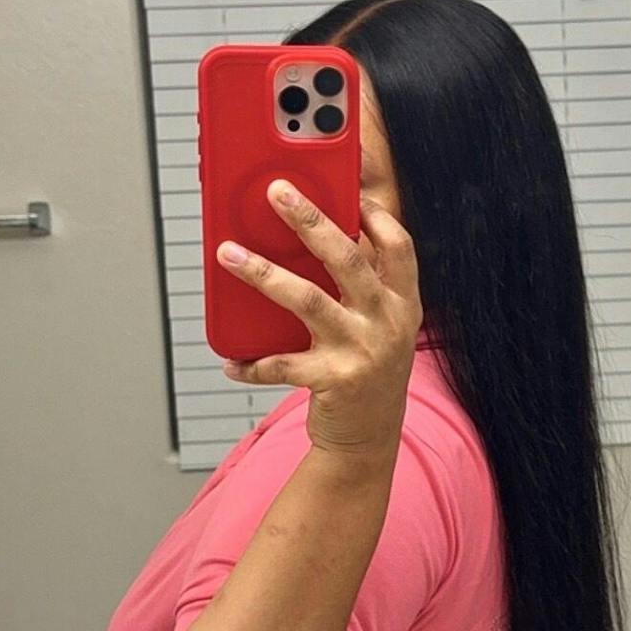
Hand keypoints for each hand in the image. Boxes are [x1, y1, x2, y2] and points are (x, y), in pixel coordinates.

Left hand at [216, 179, 422, 460]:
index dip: (374, 215)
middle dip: (309, 219)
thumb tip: (315, 239)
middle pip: (346, 258)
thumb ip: (361, 288)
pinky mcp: (335, 380)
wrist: (369, 439)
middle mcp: (388, 322)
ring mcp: (362, 351)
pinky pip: (282, 364)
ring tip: (228, 253)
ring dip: (263, 273)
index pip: (398, 246)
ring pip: (307, 300)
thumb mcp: (380, 326)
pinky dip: (252, 363)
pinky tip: (231, 361)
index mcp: (402, 303)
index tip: (346, 191)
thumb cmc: (367, 373)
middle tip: (277, 192)